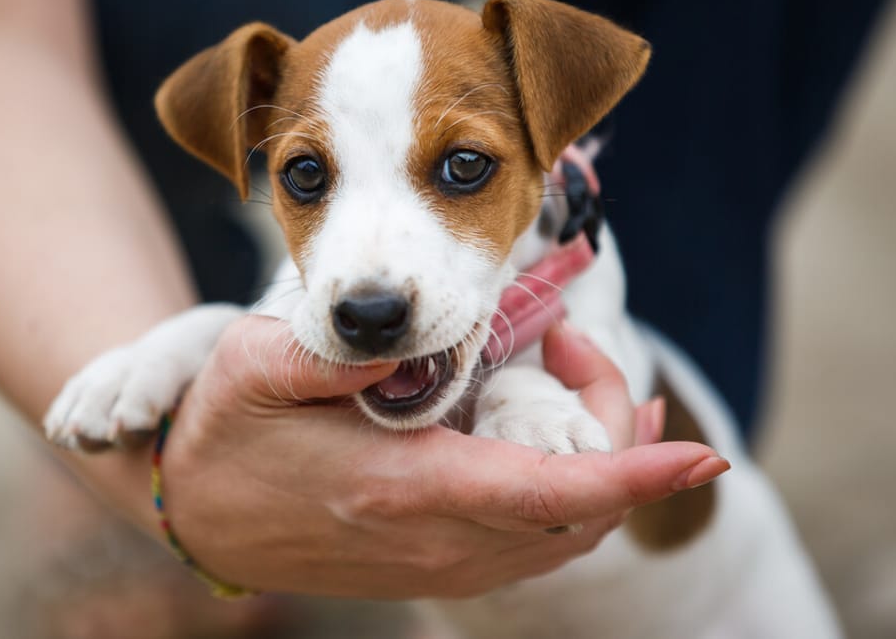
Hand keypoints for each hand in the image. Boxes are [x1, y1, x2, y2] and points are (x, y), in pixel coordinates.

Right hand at [159, 316, 726, 597]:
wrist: (198, 516)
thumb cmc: (226, 433)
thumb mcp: (259, 367)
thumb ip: (342, 348)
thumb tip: (419, 331)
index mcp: (402, 488)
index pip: (548, 492)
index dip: (634, 474)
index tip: (697, 453)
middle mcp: (436, 540)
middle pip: (580, 511)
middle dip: (617, 430)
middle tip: (569, 344)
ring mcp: (440, 562)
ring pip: (568, 533)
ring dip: (601, 460)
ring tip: (572, 375)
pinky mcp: (438, 563)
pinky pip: (537, 541)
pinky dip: (574, 492)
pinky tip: (558, 435)